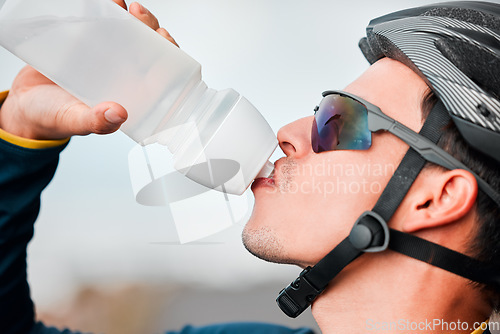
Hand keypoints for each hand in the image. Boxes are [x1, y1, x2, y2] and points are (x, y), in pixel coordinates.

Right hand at [0, 1, 177, 140]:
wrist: (23, 105)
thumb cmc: (54, 118)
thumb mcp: (75, 121)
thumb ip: (95, 122)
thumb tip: (118, 114)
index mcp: (130, 93)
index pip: (159, 72)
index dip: (167, 54)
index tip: (163, 37)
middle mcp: (122, 74)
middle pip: (148, 47)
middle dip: (150, 28)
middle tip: (138, 15)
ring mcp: (106, 57)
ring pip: (127, 32)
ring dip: (130, 16)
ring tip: (123, 5)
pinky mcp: (86, 44)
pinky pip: (100, 24)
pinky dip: (105, 10)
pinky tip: (106, 3)